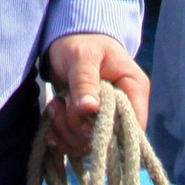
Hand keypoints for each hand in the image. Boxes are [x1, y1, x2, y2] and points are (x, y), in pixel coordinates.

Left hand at [45, 31, 148, 159]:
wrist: (67, 40)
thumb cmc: (81, 41)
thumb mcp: (82, 56)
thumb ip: (85, 81)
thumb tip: (89, 109)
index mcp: (133, 88)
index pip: (134, 125)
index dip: (110, 130)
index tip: (85, 120)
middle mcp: (123, 108)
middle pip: (108, 139)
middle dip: (78, 127)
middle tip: (63, 103)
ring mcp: (105, 118)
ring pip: (89, 144)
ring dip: (66, 131)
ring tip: (55, 106)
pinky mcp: (88, 124)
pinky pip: (77, 144)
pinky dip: (61, 137)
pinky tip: (51, 121)